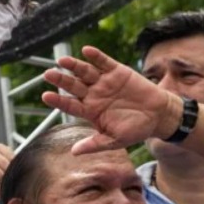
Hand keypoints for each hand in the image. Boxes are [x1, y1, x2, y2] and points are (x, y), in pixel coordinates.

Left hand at [42, 46, 182, 154]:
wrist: (158, 116)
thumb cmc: (135, 129)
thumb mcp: (115, 140)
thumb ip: (94, 144)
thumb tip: (74, 152)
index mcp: (89, 110)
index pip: (70, 105)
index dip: (58, 100)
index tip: (46, 96)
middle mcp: (93, 94)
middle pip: (73, 86)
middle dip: (61, 80)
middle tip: (48, 74)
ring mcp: (104, 82)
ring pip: (85, 72)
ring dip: (74, 66)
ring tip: (62, 61)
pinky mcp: (117, 71)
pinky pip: (104, 62)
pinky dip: (96, 56)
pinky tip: (86, 51)